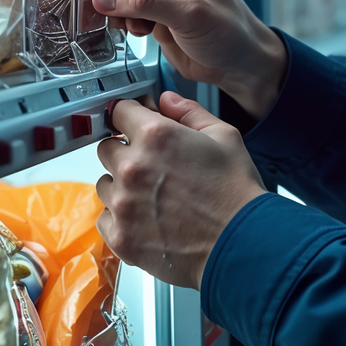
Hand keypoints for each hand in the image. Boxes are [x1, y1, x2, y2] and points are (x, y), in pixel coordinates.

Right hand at [56, 0, 288, 119]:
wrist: (241, 62)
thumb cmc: (231, 31)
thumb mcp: (188, 14)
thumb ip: (143, 1)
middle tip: (89, 12)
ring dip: (110, 9)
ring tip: (130, 26)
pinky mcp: (150, 8)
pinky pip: (119, 8)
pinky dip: (119, 21)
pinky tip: (140, 32)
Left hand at [94, 92, 267, 288]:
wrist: (241, 245)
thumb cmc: (236, 194)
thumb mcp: (225, 137)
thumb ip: (189, 112)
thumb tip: (166, 101)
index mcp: (156, 136)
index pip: (120, 111)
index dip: (132, 117)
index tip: (137, 126)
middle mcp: (132, 167)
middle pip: (107, 148)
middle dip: (126, 152)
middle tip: (153, 167)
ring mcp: (123, 204)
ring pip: (105, 184)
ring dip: (122, 186)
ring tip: (153, 197)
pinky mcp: (120, 236)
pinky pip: (104, 218)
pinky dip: (120, 218)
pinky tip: (146, 219)